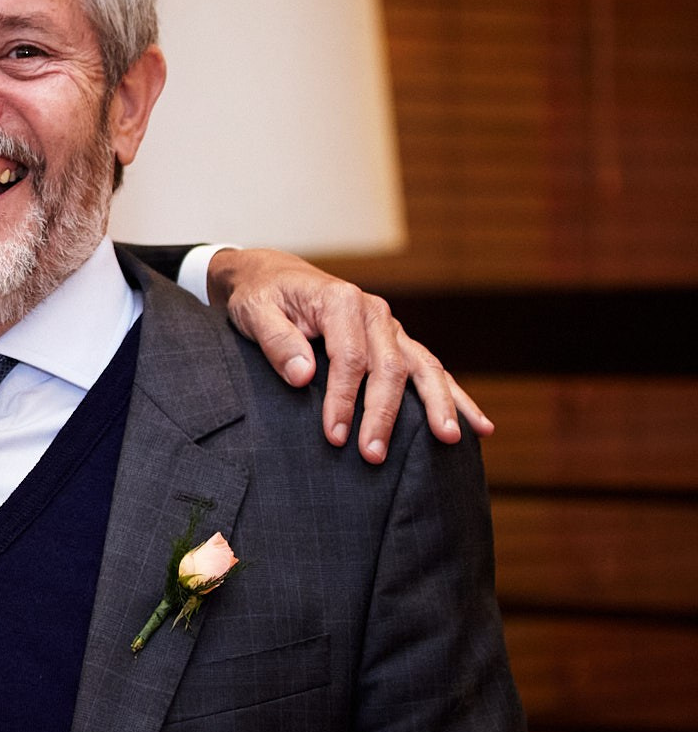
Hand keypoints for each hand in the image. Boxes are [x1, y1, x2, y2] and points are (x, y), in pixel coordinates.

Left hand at [207, 247, 493, 462]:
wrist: (274, 276)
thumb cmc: (261, 297)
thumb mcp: (253, 312)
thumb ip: (276, 341)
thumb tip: (303, 375)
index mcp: (341, 301)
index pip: (350, 358)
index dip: (343, 399)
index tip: (333, 436)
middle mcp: (374, 312)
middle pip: (390, 367)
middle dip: (384, 414)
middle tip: (373, 455)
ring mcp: (390, 327)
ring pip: (423, 367)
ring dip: (437, 405)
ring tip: (449, 439)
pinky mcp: (396, 342)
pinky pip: (430, 369)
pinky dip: (455, 397)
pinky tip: (477, 426)